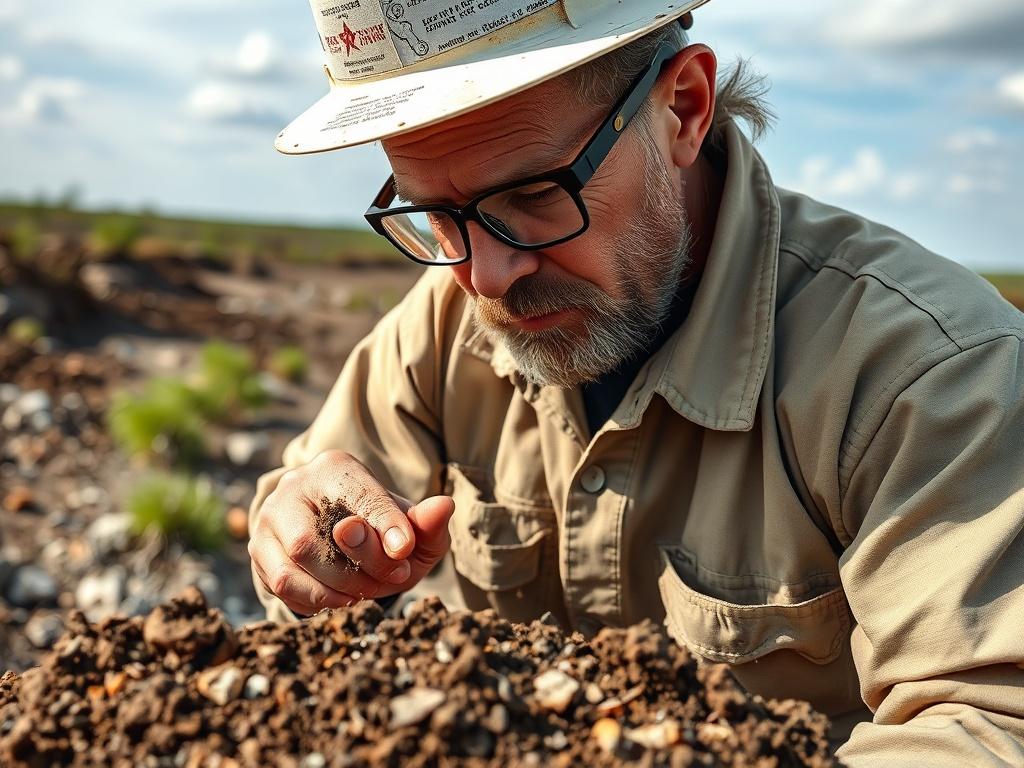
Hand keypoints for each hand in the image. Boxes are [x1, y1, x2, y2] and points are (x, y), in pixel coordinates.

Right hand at [248, 450, 454, 616]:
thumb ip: (428, 522)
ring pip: (293, 564)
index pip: (357, 496)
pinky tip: (342, 599)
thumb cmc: (383, 531)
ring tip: (368, 593)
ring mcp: (269, 520)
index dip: (384, 527)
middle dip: (359, 567)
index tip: (407, 552)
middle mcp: (293, 487)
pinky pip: (281, 586)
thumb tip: (443, 507)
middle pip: (315, 537)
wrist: (342, 540)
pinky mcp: (258, 552)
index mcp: (334, 468)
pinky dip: (316, 601)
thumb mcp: (413, 528)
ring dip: (336, 589)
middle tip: (394, 578)